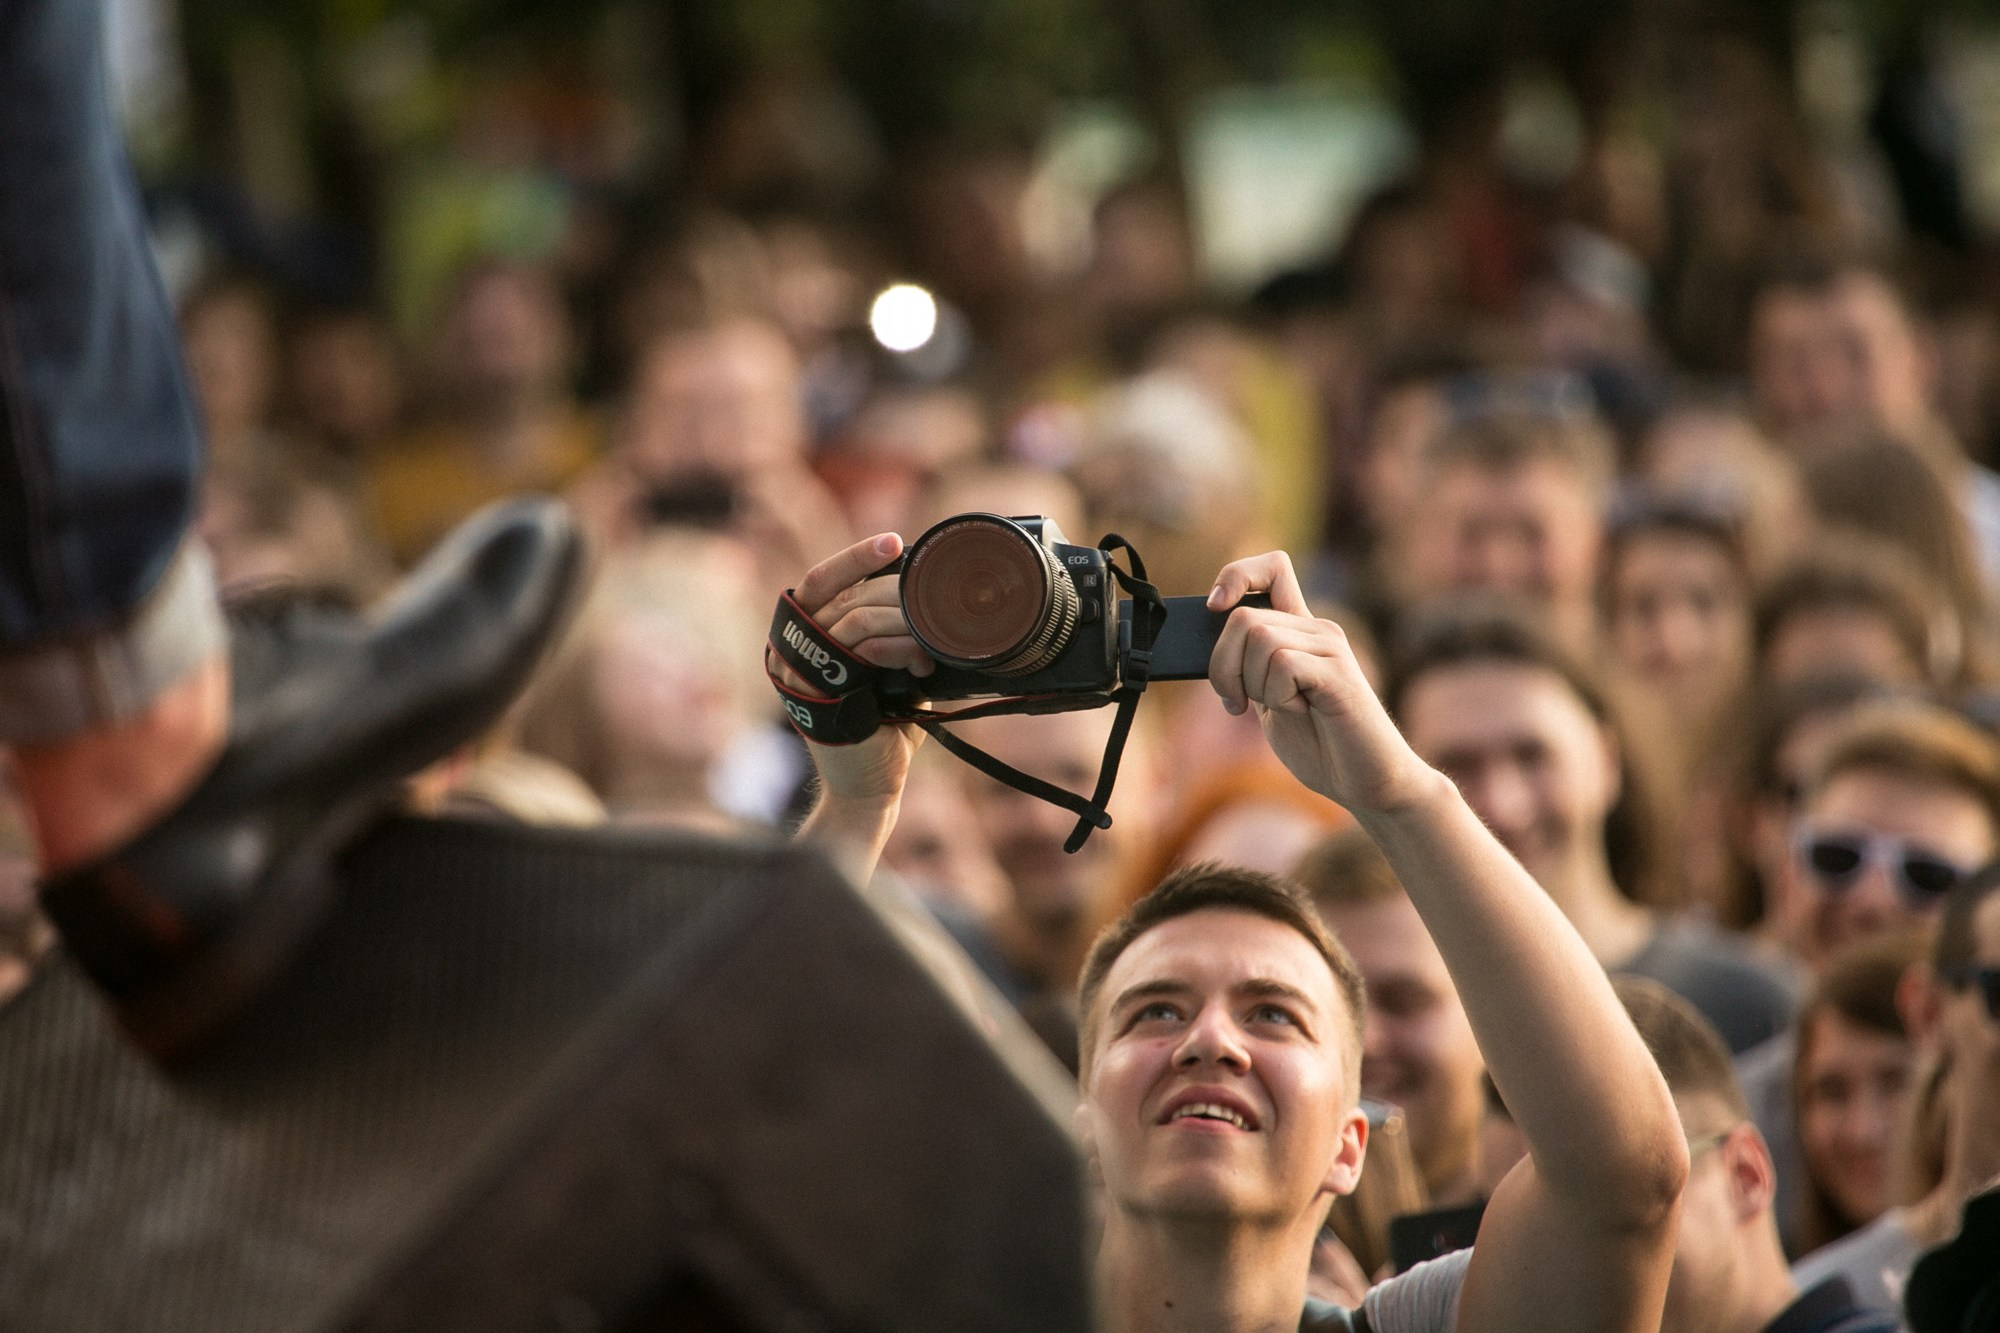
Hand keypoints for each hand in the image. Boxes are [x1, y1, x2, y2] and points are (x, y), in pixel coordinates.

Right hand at [780, 532, 933, 806]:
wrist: (871, 788)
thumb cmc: (884, 729)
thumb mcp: (889, 668)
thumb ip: (892, 632)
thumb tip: (929, 591)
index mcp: (805, 638)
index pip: (821, 581)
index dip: (855, 558)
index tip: (896, 542)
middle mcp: (791, 649)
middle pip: (838, 593)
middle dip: (892, 591)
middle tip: (933, 599)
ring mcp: (798, 671)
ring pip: (851, 618)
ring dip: (902, 623)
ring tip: (934, 639)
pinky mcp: (815, 693)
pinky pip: (858, 652)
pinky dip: (896, 649)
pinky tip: (921, 663)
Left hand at [1205, 552, 1436, 814]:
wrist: (1365, 782)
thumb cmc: (1318, 744)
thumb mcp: (1268, 699)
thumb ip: (1248, 669)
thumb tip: (1205, 648)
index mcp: (1300, 631)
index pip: (1272, 568)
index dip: (1237, 576)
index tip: (1214, 607)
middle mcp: (1317, 630)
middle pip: (1244, 616)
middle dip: (1222, 665)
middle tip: (1236, 702)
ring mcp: (1330, 648)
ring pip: (1259, 638)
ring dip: (1251, 684)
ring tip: (1278, 709)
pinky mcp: (1338, 674)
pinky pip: (1283, 664)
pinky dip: (1276, 695)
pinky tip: (1298, 711)